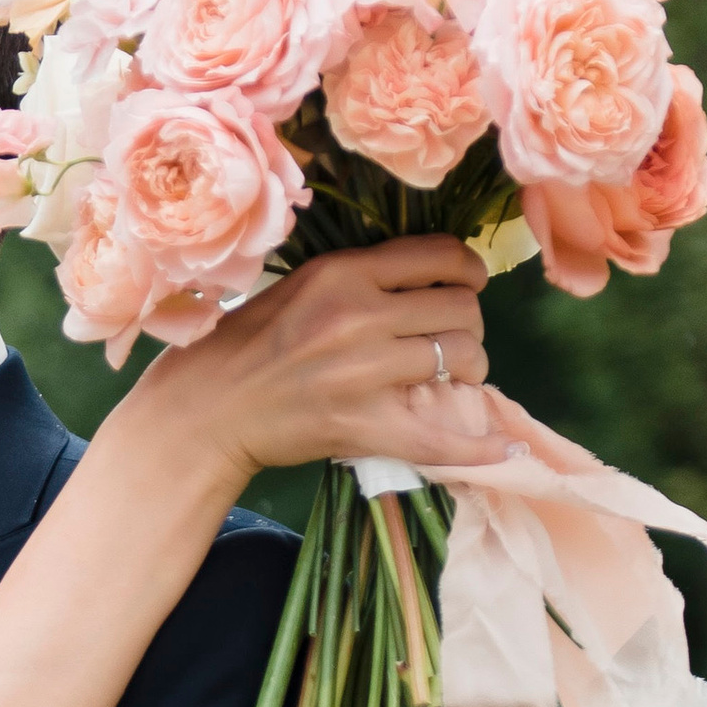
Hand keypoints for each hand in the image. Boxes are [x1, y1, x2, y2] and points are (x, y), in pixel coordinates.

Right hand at [132, 234, 498, 494]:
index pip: (442, 256)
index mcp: (343, 272)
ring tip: (449, 381)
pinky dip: (476, 448)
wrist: (206, 408)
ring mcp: (362, 372)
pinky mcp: (361, 424)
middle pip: (461, 309)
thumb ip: (361, 277)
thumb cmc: (248, 344)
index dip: (468, 271)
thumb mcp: (301, 285)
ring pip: (460, 359)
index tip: (465, 286)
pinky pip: (440, 436)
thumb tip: (432, 276)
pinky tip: (500, 451)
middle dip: (467, 326)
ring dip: (467, 372)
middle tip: (449, 343)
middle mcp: (358, 314)